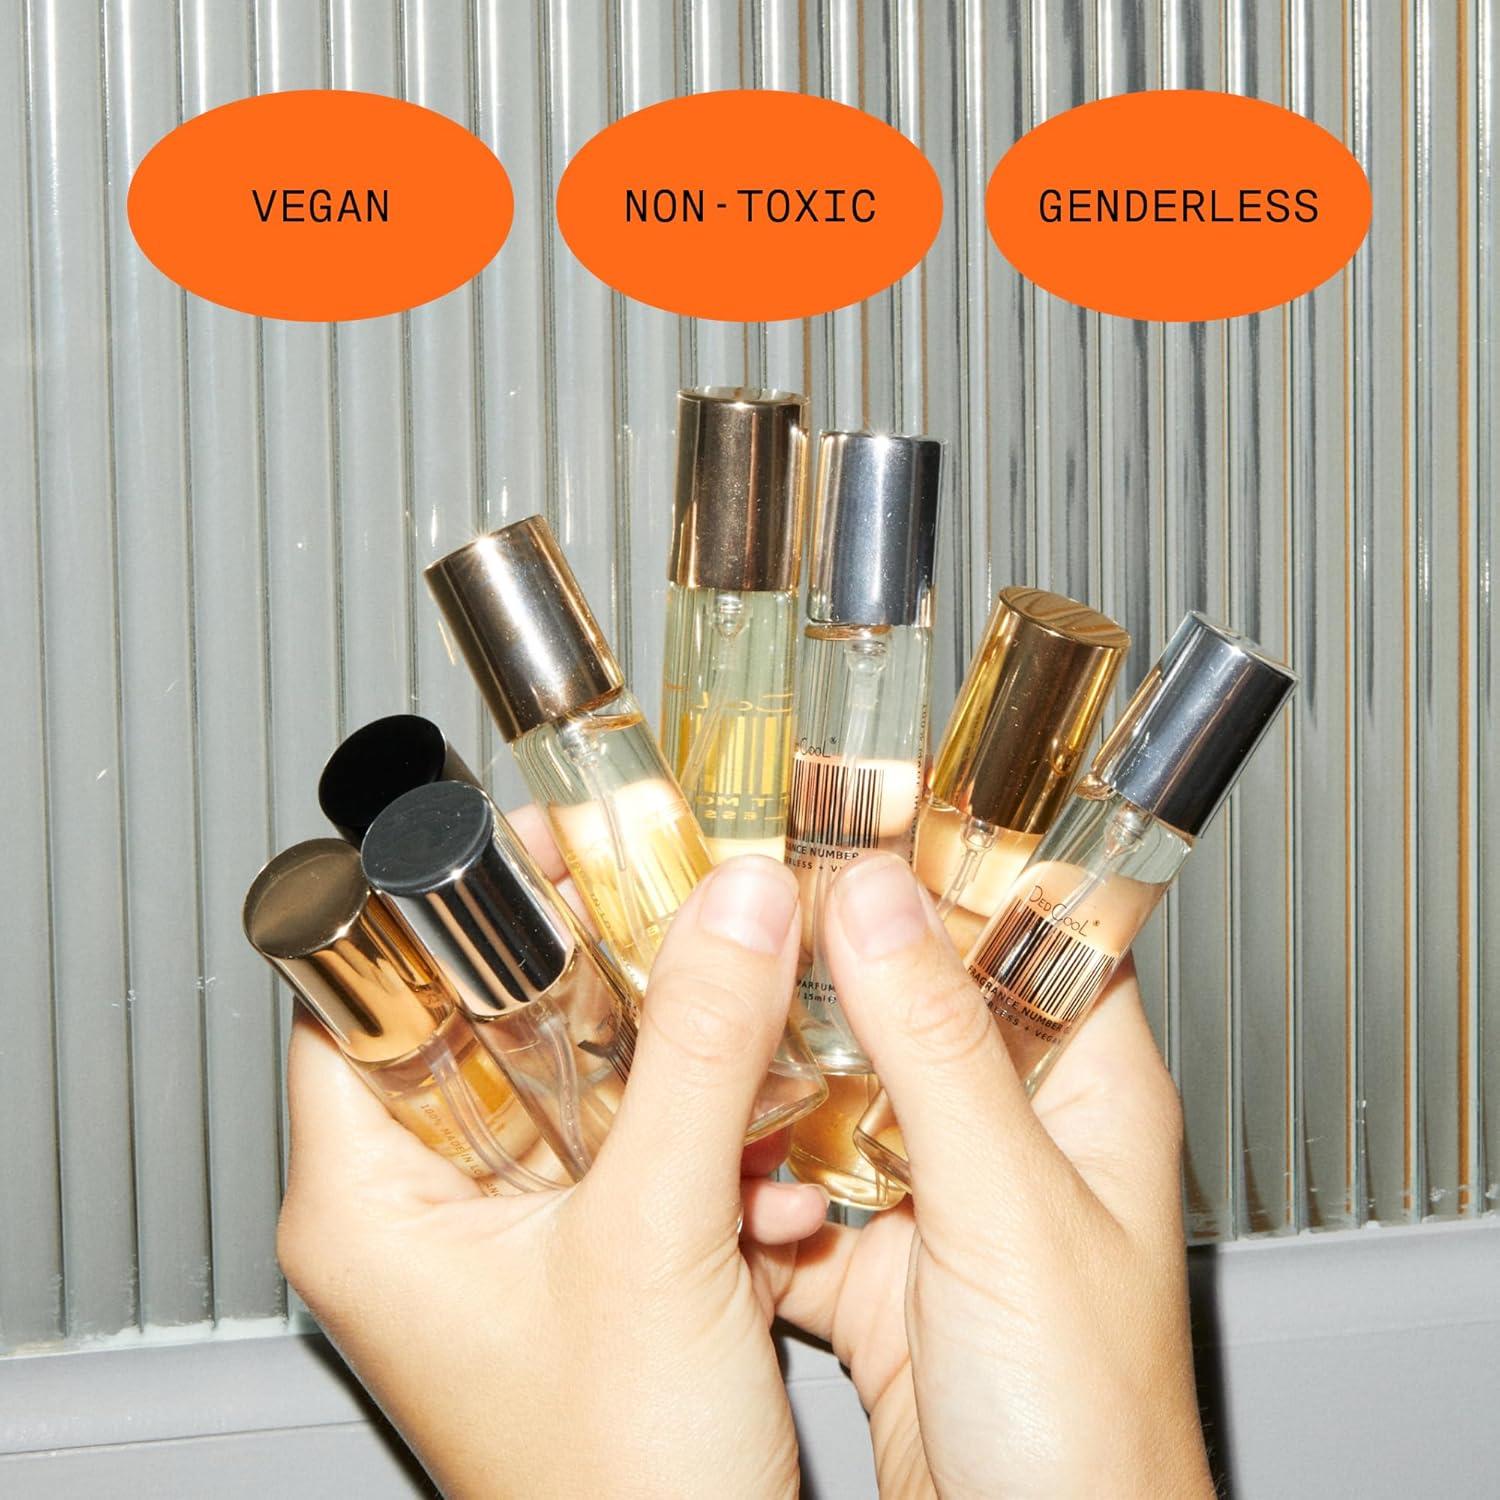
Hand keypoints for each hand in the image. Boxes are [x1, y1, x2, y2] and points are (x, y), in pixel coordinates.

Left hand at [277, 831, 827, 1499]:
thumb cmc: (615, 1492)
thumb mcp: (656, 1242)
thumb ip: (697, 1055)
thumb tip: (734, 905)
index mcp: (370, 1200)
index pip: (376, 990)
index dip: (460, 903)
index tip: (556, 842)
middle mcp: (428, 1207)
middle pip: (500, 1019)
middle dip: (613, 976)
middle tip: (682, 908)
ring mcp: (515, 1231)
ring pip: (589, 1076)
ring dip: (684, 1062)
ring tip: (752, 1040)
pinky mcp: (591, 1252)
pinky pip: (643, 1140)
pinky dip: (711, 1136)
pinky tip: (771, 1173)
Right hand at [762, 853, 1212, 1498]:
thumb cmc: (1092, 1438)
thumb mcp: (1013, 1212)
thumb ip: (942, 1052)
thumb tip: (879, 899)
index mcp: (1085, 1091)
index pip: (1025, 925)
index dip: (943, 860)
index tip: (847, 809)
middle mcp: (1010, 1131)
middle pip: (908, 998)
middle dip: (822, 964)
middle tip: (738, 910)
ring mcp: (936, 1195)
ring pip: (838, 1088)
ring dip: (773, 1071)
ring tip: (703, 1022)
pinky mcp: (874, 1263)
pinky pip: (790, 1185)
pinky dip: (746, 1178)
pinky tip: (709, 1165)